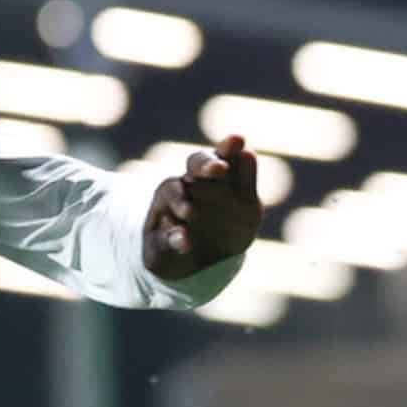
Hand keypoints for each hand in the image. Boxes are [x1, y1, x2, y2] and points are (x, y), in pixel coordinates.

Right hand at [147, 135, 262, 281]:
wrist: (204, 266)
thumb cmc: (228, 229)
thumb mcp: (247, 210)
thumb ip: (246, 183)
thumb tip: (248, 153)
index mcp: (216, 177)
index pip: (220, 156)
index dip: (228, 148)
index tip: (239, 140)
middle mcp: (191, 185)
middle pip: (194, 166)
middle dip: (204, 165)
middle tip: (220, 169)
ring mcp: (171, 208)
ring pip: (170, 192)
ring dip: (180, 200)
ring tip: (190, 212)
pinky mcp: (158, 237)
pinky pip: (163, 234)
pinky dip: (174, 237)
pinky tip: (185, 243)